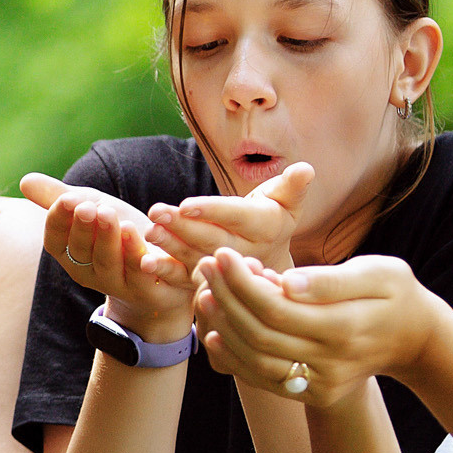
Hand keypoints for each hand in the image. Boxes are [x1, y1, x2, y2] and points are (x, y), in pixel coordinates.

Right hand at [23, 173, 193, 340]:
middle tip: (88, 206)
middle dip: (83, 228)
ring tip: (110, 215)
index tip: (67, 198)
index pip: (55, 240)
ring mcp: (116, 284)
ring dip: (108, 239)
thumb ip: (61, 198)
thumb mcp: (92, 211)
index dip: (59, 220)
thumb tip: (24, 180)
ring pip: (107, 263)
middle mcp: (88, 272)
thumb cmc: (117, 236)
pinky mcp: (145, 289)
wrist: (160, 270)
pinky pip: (139, 274)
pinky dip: (136, 255)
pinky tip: (136, 233)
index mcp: (70, 254)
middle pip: (80, 251)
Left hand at [145, 160, 311, 273]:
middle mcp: (248, 254)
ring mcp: (228, 272)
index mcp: (267, 228)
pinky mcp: (211, 282)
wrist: (268, 257)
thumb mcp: (287, 200)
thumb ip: (292, 186)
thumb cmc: (272, 215)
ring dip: (171, 246)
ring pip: (197, 258)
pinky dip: (167, 272)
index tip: (186, 204)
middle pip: (213, 239)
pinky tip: (146, 263)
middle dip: (183, 226)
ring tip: (150, 231)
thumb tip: (305, 170)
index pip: (238, 217)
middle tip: (156, 212)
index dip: (212, 211)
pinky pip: (187, 279)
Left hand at [195, 248, 440, 406]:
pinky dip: (234, 359)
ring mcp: (322, 383)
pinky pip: (264, 380)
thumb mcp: (379, 273)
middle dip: (226, 299)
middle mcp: (332, 363)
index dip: (242, 283)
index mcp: (346, 327)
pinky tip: (214, 333)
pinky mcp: (313, 394)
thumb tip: (287, 282)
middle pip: (260, 335)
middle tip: (206, 267)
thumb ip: (331, 281)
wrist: (413, 339)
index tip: (223, 255)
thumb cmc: (394, 294)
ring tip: (206, 293)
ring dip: (222, 327)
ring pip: (256, 361)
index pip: (276, 309)